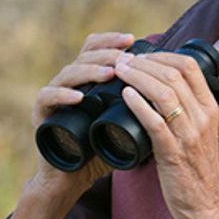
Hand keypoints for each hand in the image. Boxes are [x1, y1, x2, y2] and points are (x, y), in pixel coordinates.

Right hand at [0, 31, 135, 218]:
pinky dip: (62, 96)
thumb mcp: (125, 124)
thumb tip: (176, 91)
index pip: (96, 49)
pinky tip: (78, 97)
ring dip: (90, 71)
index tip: (133, 39)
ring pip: (68, 73)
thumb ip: (143, 107)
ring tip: (110, 74)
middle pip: (84, 55)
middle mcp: (69, 83)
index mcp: (88, 81)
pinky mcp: (41, 115)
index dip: (112, 41)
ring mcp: (54, 97)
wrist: (72, 179)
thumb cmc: (100, 151)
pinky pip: (46, 98)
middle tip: (125, 57)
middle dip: (106, 53)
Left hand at [114, 51, 218, 218]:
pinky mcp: (173, 153)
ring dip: (138, 77)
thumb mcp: (200, 131)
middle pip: (173, 75)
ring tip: (120, 72)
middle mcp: (202, 117)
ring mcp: (189, 134)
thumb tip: (162, 87)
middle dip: (144, 63)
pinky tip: (126, 94)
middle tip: (123, 61)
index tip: (142, 56)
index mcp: (210, 107)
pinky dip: (139, 104)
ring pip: (164, 93)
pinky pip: (155, 122)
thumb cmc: (197, 168)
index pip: (189, 66)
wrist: (206, 204)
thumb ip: (188, 109)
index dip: (162, 55)